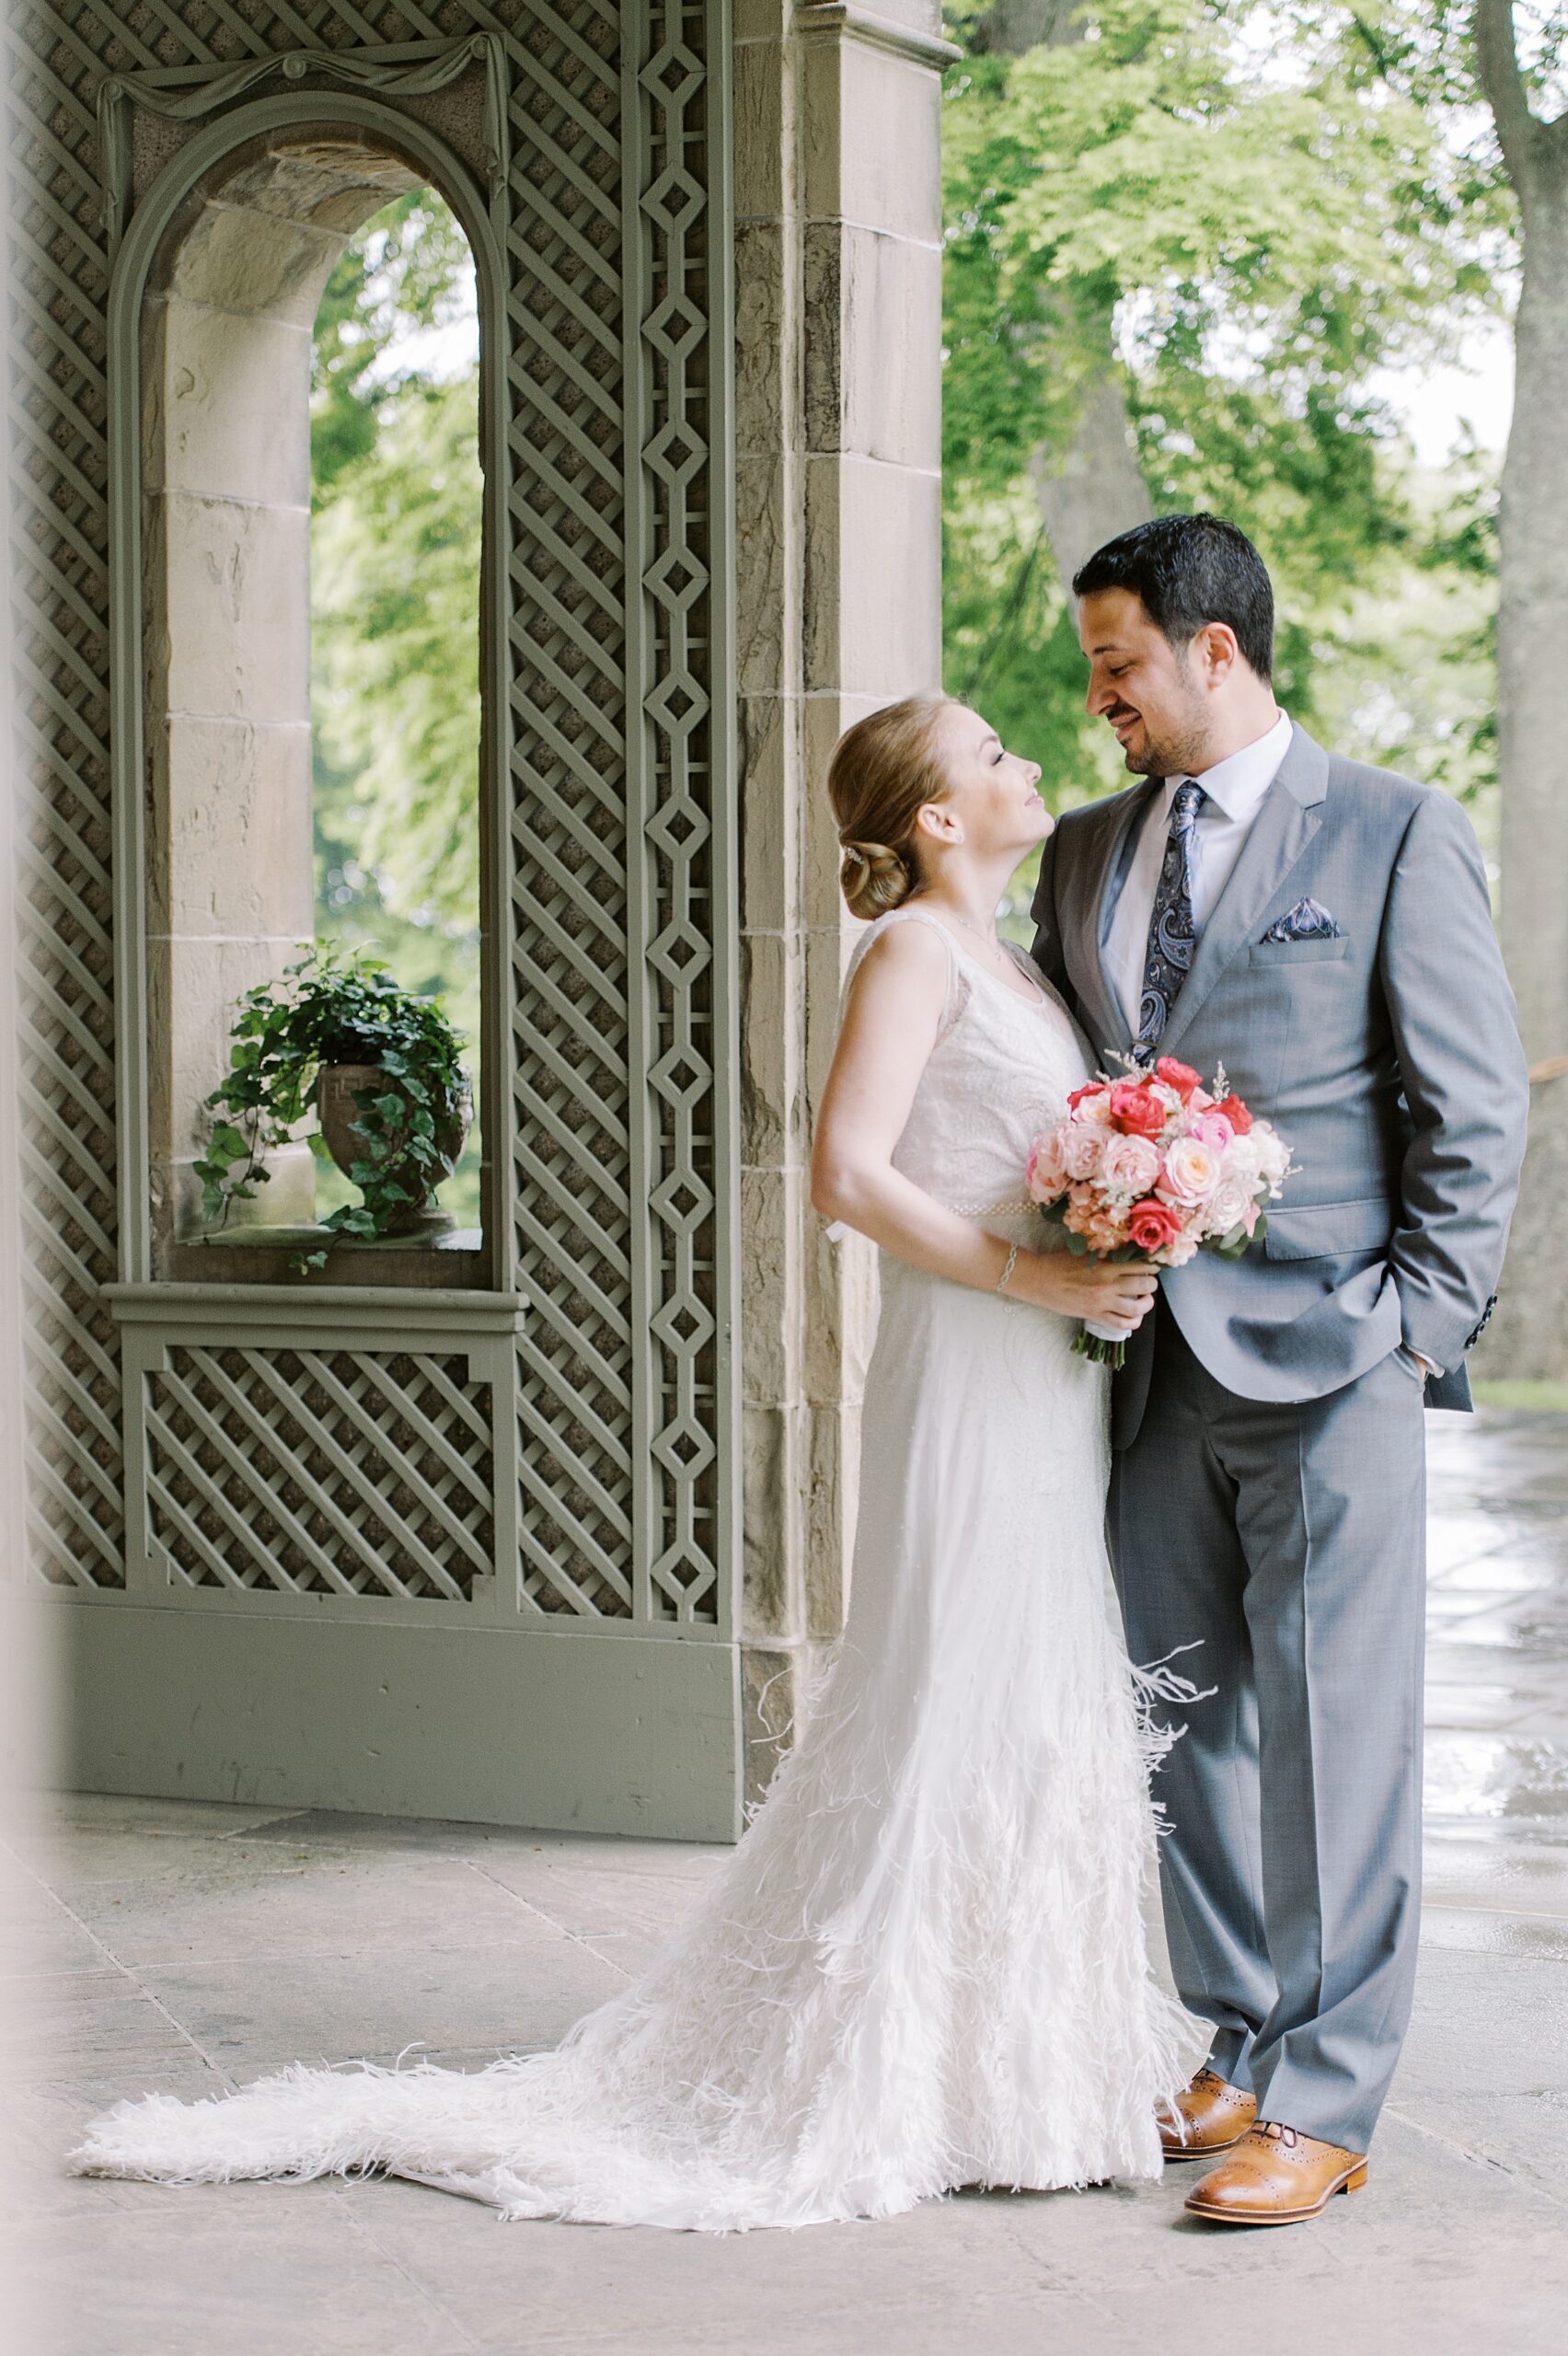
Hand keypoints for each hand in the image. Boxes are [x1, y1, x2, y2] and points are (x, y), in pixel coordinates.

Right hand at [1007, 1250, 1158, 1333]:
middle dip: (1152, 1283)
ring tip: (1145, 1299)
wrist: (1037, 1280)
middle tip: (1149, 1281)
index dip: (1151, 1265)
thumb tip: (1126, 1250)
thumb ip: (1106, 1252)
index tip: (1151, 1265)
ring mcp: (1101, 1303)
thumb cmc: (1058, 1263)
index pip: (1140, 1265)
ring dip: (1147, 1304)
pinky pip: (1121, 1325)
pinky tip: (1133, 1315)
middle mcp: (1107, 1285)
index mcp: (1105, 1265)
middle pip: (1145, 1285)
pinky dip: (1133, 1322)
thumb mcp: (1084, 1251)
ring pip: (1137, 1309)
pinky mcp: (1094, 1316)